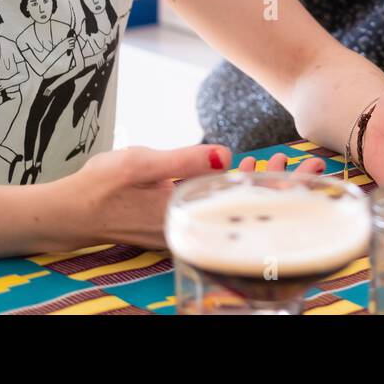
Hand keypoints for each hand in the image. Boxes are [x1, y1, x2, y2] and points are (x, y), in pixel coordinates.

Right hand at [53, 145, 322, 250]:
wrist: (70, 212)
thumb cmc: (102, 186)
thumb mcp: (142, 162)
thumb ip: (184, 160)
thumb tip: (225, 155)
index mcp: (186, 215)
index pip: (245, 201)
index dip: (279, 185)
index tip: (306, 169)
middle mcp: (191, 227)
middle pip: (248, 207)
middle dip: (281, 184)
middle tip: (314, 165)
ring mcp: (186, 227)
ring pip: (235, 207)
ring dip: (259, 185)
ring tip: (282, 163)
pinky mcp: (180, 223)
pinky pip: (218, 208)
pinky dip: (236, 191)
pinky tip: (247, 173)